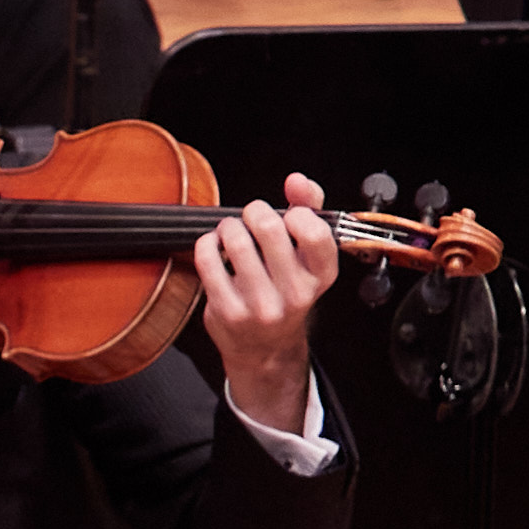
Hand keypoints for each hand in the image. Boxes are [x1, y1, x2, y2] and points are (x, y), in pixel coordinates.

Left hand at [193, 171, 339, 435]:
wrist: (264, 348)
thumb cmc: (284, 290)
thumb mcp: (307, 254)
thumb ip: (309, 209)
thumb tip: (297, 180)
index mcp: (321, 276)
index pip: (315, 232)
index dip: (296, 213)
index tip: (287, 216)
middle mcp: (296, 294)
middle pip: (270, 228)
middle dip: (254, 211)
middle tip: (251, 217)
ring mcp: (261, 306)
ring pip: (236, 240)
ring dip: (228, 226)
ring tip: (231, 232)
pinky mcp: (228, 312)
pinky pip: (208, 260)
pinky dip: (207, 243)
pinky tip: (214, 247)